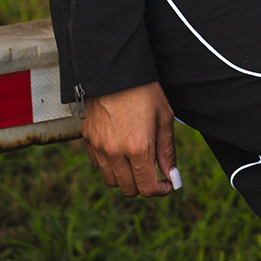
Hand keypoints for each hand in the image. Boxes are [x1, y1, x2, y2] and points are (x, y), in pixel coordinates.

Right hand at [82, 82, 177, 197]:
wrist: (112, 70)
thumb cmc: (143, 90)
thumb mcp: (163, 118)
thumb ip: (167, 151)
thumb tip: (172, 177)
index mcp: (138, 147)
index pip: (147, 188)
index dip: (160, 190)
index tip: (167, 183)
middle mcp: (115, 152)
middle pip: (129, 189)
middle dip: (144, 185)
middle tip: (153, 171)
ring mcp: (99, 147)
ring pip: (112, 180)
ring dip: (126, 177)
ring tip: (136, 161)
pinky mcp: (88, 140)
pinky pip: (99, 165)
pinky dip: (111, 165)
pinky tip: (121, 150)